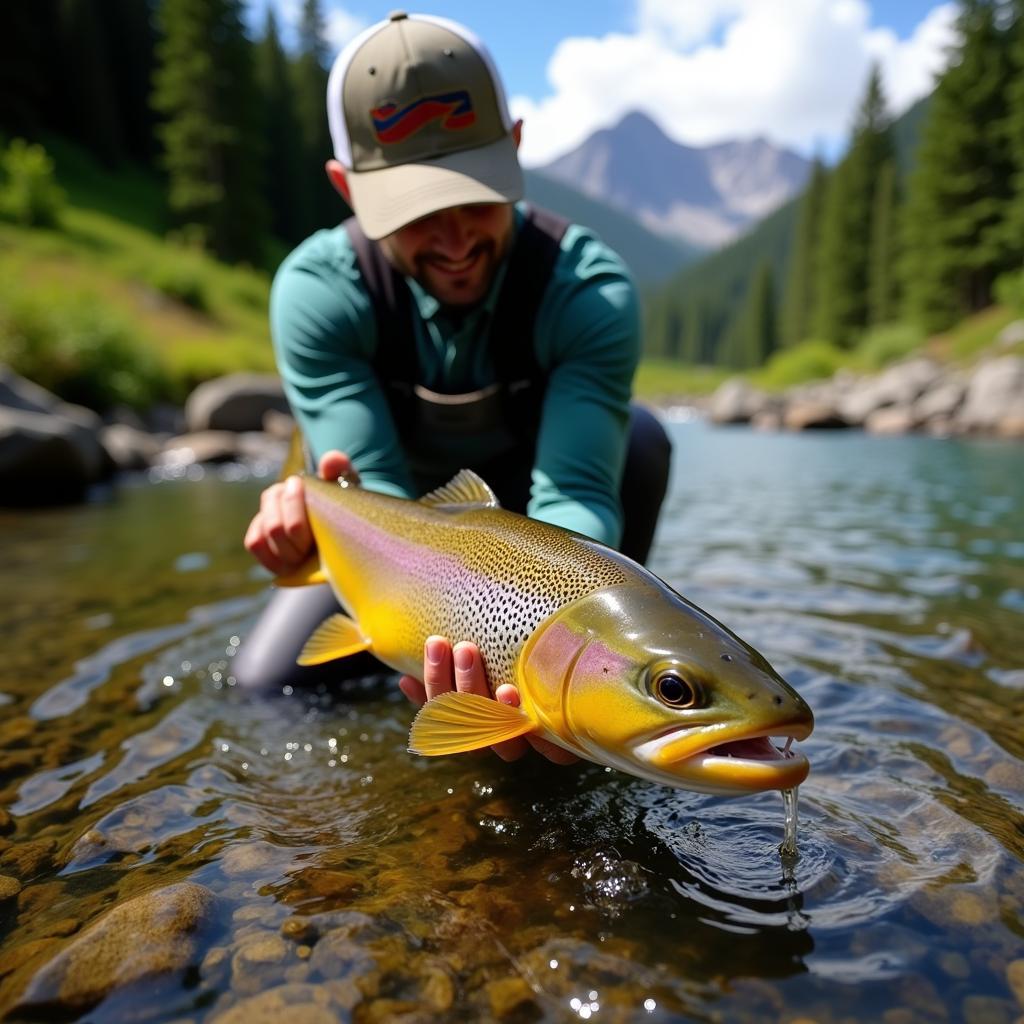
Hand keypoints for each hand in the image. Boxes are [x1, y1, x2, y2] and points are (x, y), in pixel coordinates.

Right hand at [244, 450, 358, 574]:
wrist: (338, 534)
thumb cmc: (343, 512)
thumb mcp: (348, 493)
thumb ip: (343, 472)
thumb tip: (330, 461)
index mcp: (294, 485)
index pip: (287, 503)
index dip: (300, 526)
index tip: (319, 536)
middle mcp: (274, 497)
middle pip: (274, 527)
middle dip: (296, 545)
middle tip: (312, 552)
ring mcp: (263, 517)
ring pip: (260, 538)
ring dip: (284, 554)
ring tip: (302, 559)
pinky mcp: (257, 537)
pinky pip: (254, 546)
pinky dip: (269, 559)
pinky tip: (287, 564)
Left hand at [399, 636, 577, 764]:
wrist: (529, 641)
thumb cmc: (553, 636)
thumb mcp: (563, 634)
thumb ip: (566, 631)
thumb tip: (585, 592)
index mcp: (554, 725)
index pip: (547, 745)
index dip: (523, 722)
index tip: (510, 688)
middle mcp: (518, 735)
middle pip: (492, 733)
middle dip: (474, 689)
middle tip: (466, 648)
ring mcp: (485, 731)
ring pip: (459, 724)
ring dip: (443, 683)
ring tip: (437, 643)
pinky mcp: (454, 723)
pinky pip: (434, 719)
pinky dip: (421, 697)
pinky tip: (405, 679)